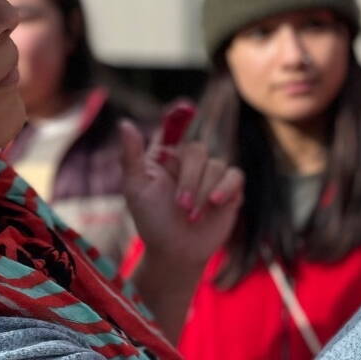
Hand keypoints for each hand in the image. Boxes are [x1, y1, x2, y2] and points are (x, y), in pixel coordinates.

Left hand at [121, 104, 244, 271]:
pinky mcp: (230, 189)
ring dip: (203, 192)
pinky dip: (226, 188)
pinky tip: (216, 203)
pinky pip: (235, 176)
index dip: (179, 115)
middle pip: (197, 151)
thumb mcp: (136, 189)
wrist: (176, 252)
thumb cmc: (151, 222)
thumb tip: (126, 124)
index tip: (185, 107)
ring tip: (192, 217)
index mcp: (165, 157)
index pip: (173, 128)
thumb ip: (132, 156)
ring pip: (216, 166)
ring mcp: (211, 175)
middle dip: (189, 179)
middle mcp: (189, 162)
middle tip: (181, 206)